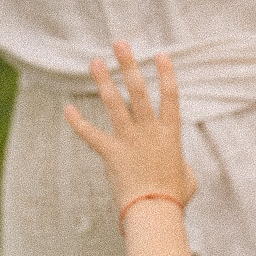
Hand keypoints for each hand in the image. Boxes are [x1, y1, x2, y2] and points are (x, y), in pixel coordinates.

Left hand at [65, 42, 196, 216]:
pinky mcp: (111, 154)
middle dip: (129, 64)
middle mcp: (149, 131)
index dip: (166, 73)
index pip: (170, 96)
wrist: (155, 212)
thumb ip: (184, 166)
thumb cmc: (174, 198)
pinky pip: (91, 135)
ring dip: (104, 81)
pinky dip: (78, 123)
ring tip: (95, 61)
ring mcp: (129, 140)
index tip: (160, 54)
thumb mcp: (189, 178)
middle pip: (138, 91)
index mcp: (170, 133)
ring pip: (114, 104)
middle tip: (120, 43)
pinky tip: (67, 109)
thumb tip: (182, 170)